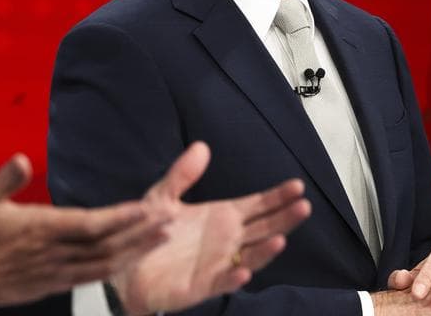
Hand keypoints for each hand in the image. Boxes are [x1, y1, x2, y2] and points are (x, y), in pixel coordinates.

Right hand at [0, 153, 171, 306]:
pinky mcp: (53, 284)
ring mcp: (56, 272)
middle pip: (107, 245)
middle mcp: (54, 253)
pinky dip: (116, 268)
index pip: (91, 225)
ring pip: (104, 264)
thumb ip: (6, 178)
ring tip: (160, 238)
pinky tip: (130, 260)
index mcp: (41, 229)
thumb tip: (21, 159)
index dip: (122, 218)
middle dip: (141, 233)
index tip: (146, 208)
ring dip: (135, 251)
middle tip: (169, 221)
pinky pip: (92, 277)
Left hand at [110, 142, 311, 314]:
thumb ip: (182, 174)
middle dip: (284, 218)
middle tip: (303, 205)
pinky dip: (234, 276)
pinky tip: (243, 270)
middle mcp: (227, 240)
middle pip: (264, 228)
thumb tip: (201, 146)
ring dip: (266, 250)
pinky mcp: (203, 284)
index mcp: (223, 217)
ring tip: (280, 239)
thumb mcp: (163, 196)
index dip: (278, 197)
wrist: (126, 264)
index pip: (258, 205)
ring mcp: (219, 263)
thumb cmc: (150, 231)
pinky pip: (223, 281)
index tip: (297, 186)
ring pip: (251, 257)